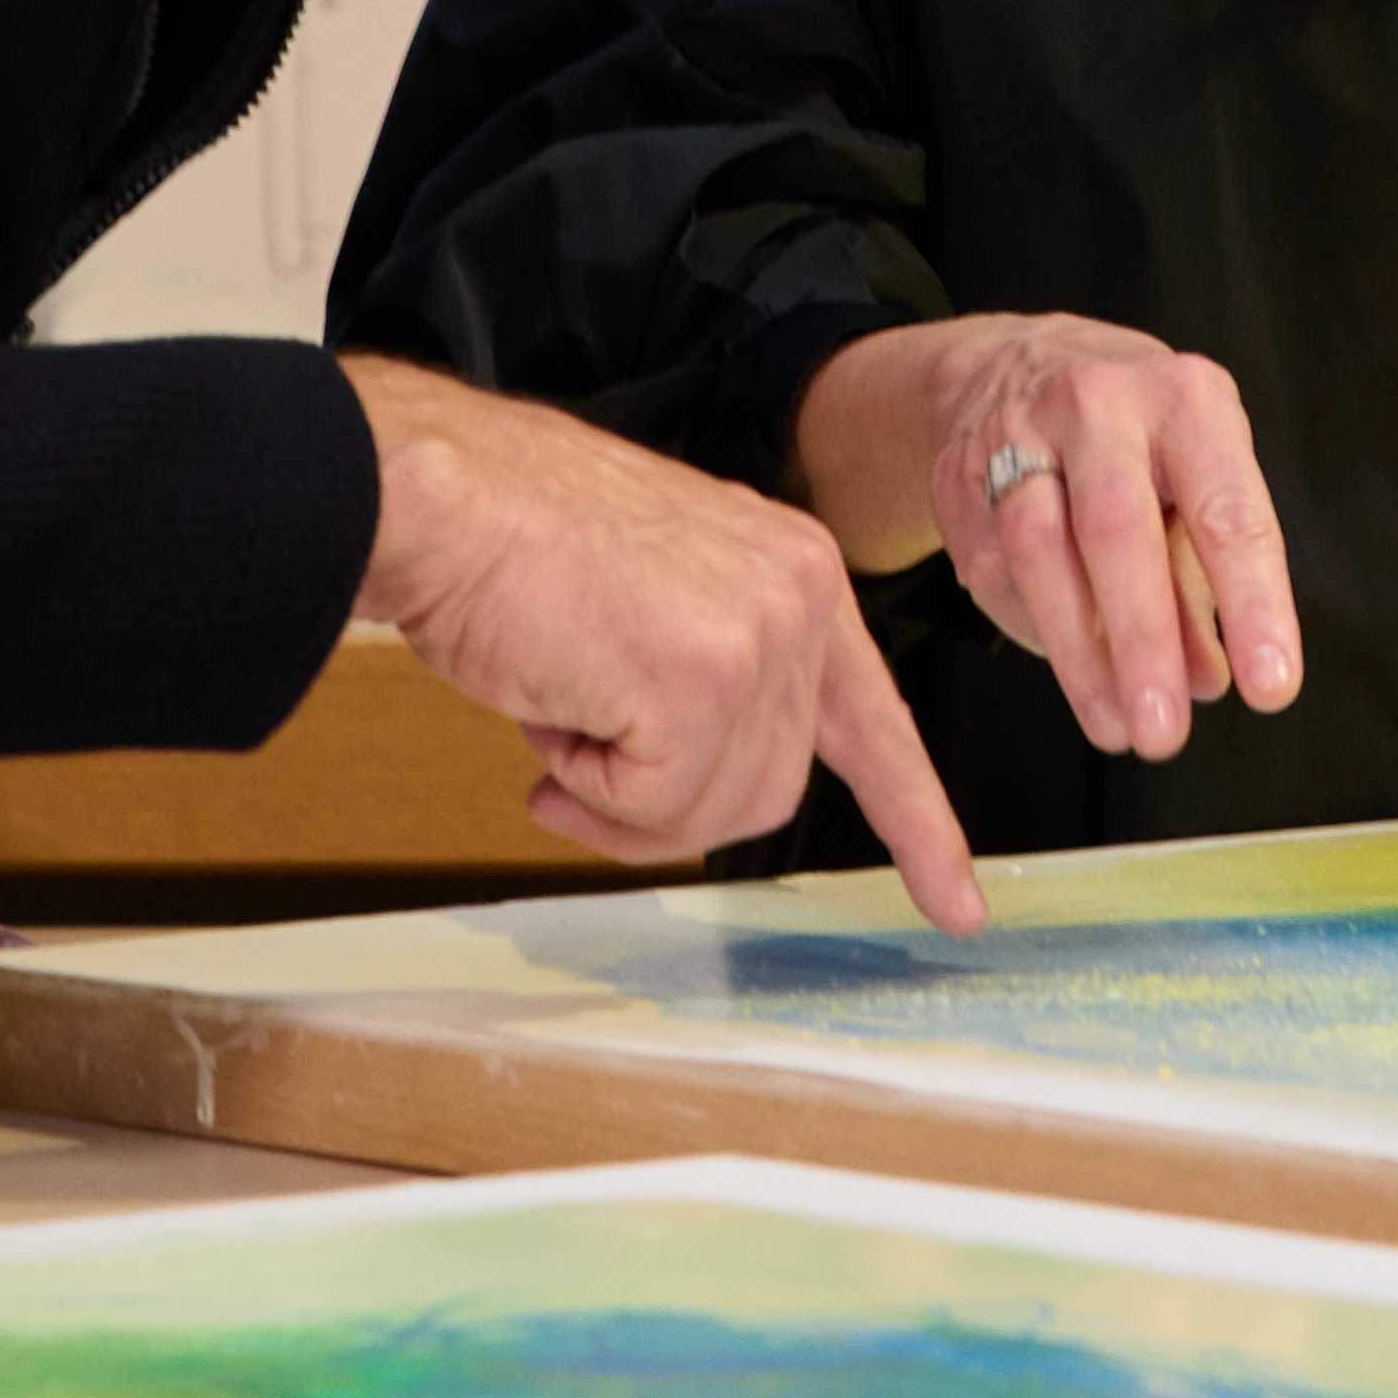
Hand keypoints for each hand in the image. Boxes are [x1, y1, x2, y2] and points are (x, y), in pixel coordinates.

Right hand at [339, 353, 983, 933]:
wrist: (439, 496)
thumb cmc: (511, 540)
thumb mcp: (657, 601)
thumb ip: (711, 679)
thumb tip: (688, 783)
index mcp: (795, 571)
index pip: (875, 719)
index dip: (915, 819)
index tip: (958, 901)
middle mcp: (800, 597)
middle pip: (770, 790)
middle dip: (667, 807)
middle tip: (569, 770)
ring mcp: (759, 638)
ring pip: (714, 811)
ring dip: (617, 796)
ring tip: (559, 712)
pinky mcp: (703, 680)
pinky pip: (654, 806)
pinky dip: (586, 786)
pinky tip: (552, 707)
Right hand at [795, 314, 1301, 766]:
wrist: (1023, 368)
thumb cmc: (1141, 445)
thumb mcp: (1196, 488)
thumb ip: (1204, 586)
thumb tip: (1207, 680)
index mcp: (1186, 398)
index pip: (1226, 511)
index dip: (1253, 605)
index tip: (1271, 688)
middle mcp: (1099, 402)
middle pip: (1116, 527)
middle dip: (1143, 640)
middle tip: (1167, 732)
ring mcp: (1016, 432)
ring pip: (1037, 551)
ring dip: (1081, 656)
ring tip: (1119, 729)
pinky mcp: (958, 474)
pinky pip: (990, 567)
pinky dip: (1036, 630)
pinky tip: (1075, 671)